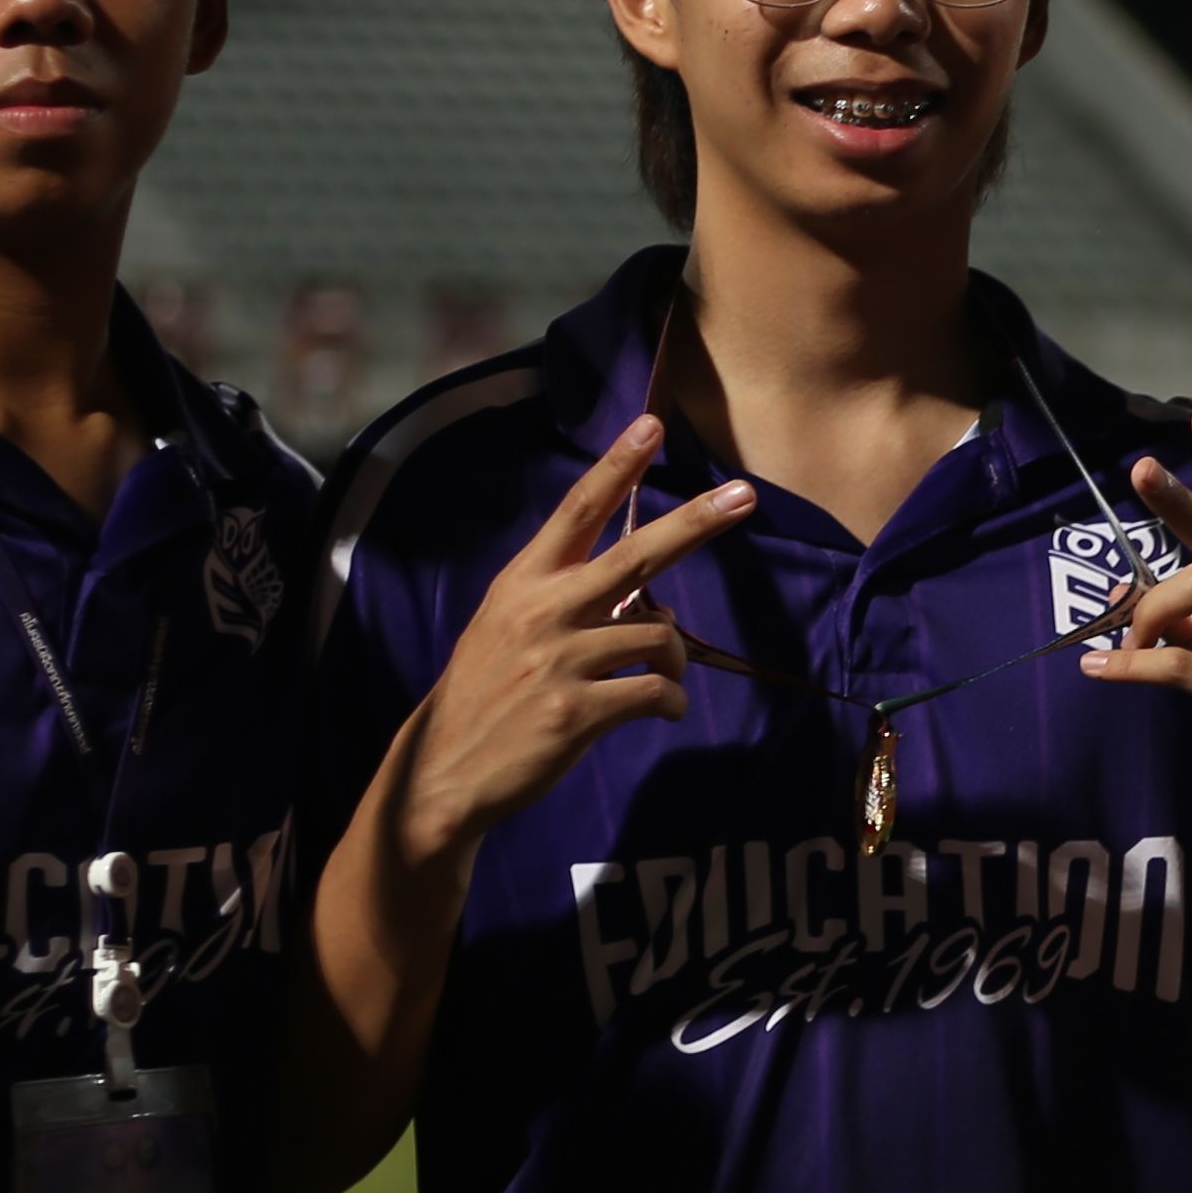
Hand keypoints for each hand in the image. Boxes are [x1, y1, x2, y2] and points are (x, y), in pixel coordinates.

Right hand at [392, 415, 754, 863]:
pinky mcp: (576, 712)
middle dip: (695, 521)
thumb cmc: (489, 693)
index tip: (651, 423)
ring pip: (659, 636)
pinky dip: (671, 703)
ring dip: (674, 659)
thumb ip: (570, 601)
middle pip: (635, 554)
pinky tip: (661, 712)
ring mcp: (559, 661)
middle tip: (745, 495)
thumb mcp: (508, 627)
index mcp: (523, 583)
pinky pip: (656, 692)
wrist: (445, 769)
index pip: (576, 511)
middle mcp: (542, 611)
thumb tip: (651, 602)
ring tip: (660, 680)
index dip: (616, 466)